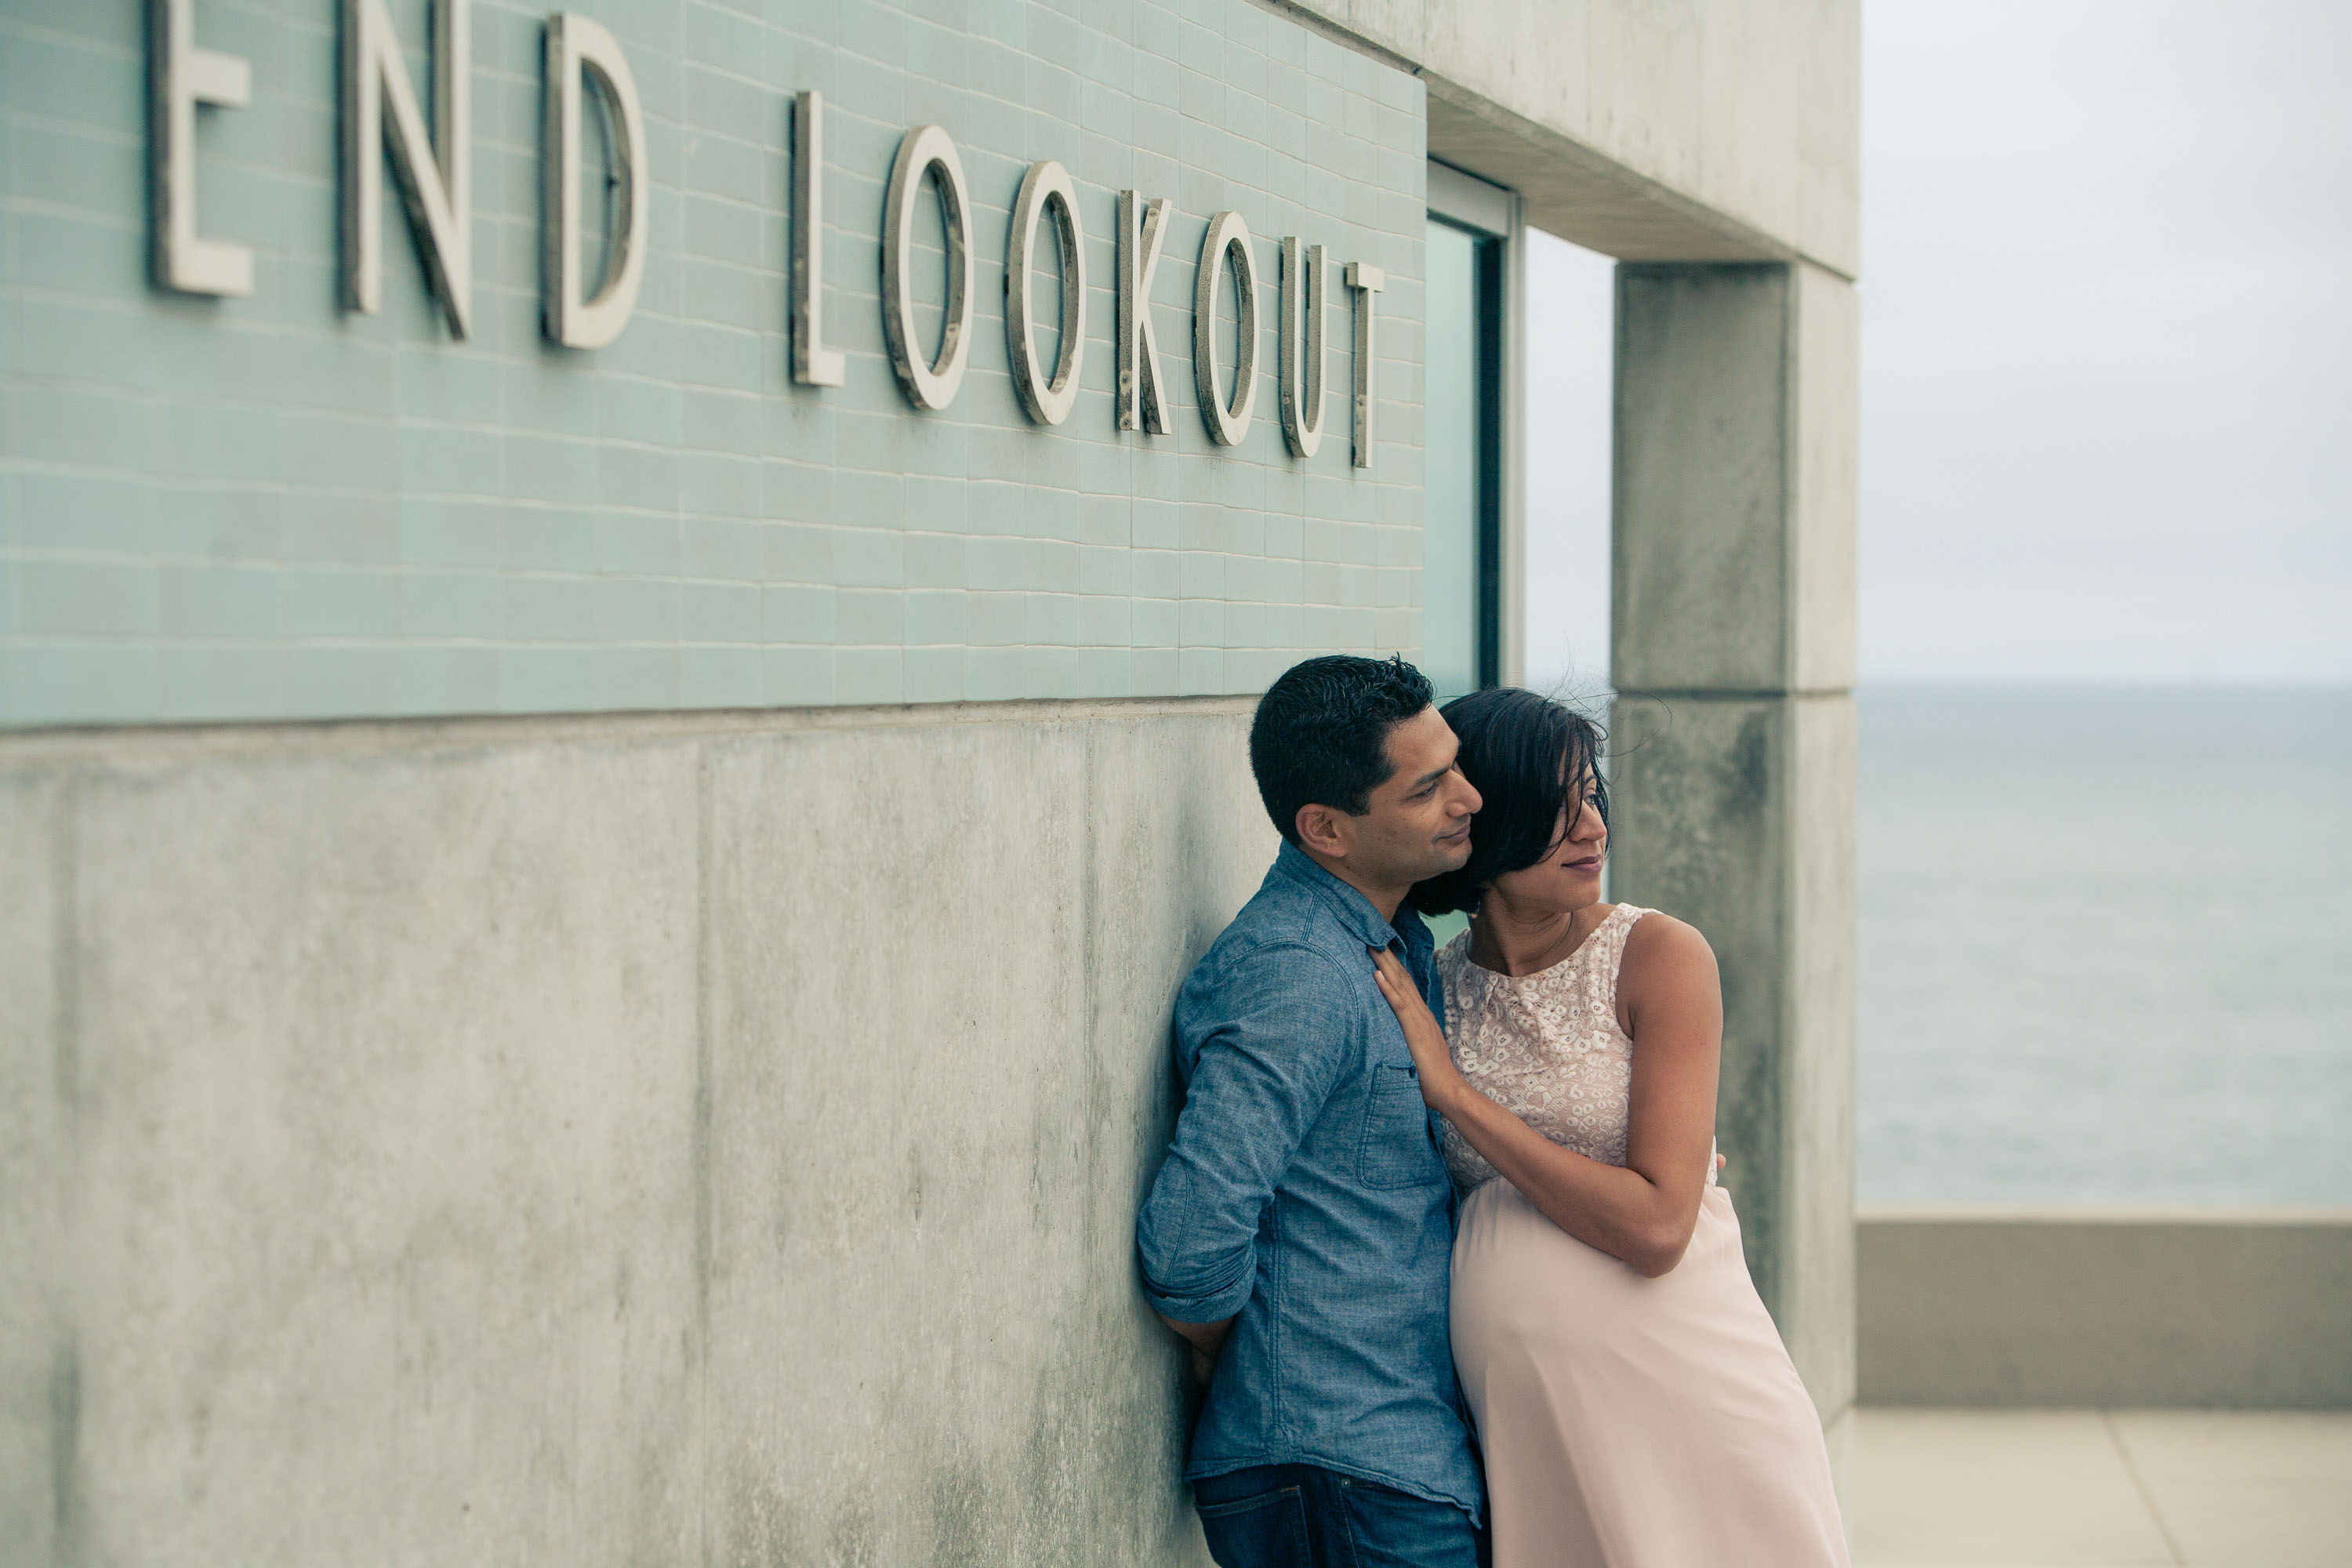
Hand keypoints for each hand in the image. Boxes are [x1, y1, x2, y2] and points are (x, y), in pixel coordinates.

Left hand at [1368, 946, 1462, 1108]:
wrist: (1449, 1091)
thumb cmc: (1432, 1078)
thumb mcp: (1418, 1052)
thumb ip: (1410, 1041)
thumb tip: (1399, 1039)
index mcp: (1421, 1017)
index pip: (1405, 986)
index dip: (1393, 966)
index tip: (1381, 948)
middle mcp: (1421, 1013)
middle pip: (1402, 978)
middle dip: (1387, 957)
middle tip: (1373, 934)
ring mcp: (1418, 1020)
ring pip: (1399, 985)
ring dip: (1384, 965)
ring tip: (1372, 945)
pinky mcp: (1414, 1031)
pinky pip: (1398, 1006)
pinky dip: (1387, 989)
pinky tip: (1376, 975)